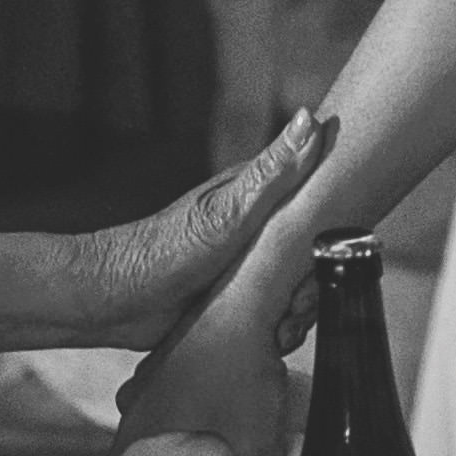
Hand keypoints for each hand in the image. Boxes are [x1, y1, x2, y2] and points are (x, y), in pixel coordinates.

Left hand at [0, 109, 333, 348]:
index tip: (323, 260)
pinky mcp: (247, 300)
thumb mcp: (228, 212)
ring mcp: (256, 267)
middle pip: (321, 256)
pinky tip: (266, 336)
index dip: (338, 232)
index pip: (327, 203)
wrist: (117, 301)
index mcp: (265, 196)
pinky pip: (285, 317)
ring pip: (306, 291)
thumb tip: (310, 118)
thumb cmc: (167, 250)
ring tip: (274, 326)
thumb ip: (273, 171)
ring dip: (298, 315)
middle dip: (314, 287)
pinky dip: (282, 331)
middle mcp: (265, 230)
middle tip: (290, 304)